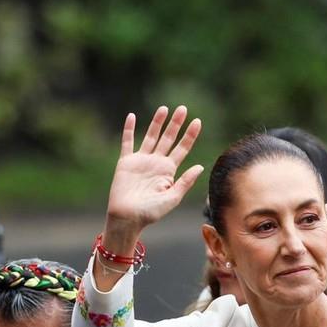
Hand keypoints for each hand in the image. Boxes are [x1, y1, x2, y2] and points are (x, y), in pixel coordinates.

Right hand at [103, 105, 203, 247]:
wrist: (127, 218)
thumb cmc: (151, 213)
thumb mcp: (173, 198)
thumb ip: (185, 181)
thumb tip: (200, 166)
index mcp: (169, 171)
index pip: (182, 149)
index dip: (190, 135)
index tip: (197, 121)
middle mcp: (156, 163)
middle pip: (168, 139)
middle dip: (175, 124)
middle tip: (183, 108)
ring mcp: (141, 161)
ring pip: (151, 136)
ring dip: (157, 122)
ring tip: (164, 108)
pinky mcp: (126, 162)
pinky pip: (127, 142)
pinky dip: (129, 129)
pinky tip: (131, 117)